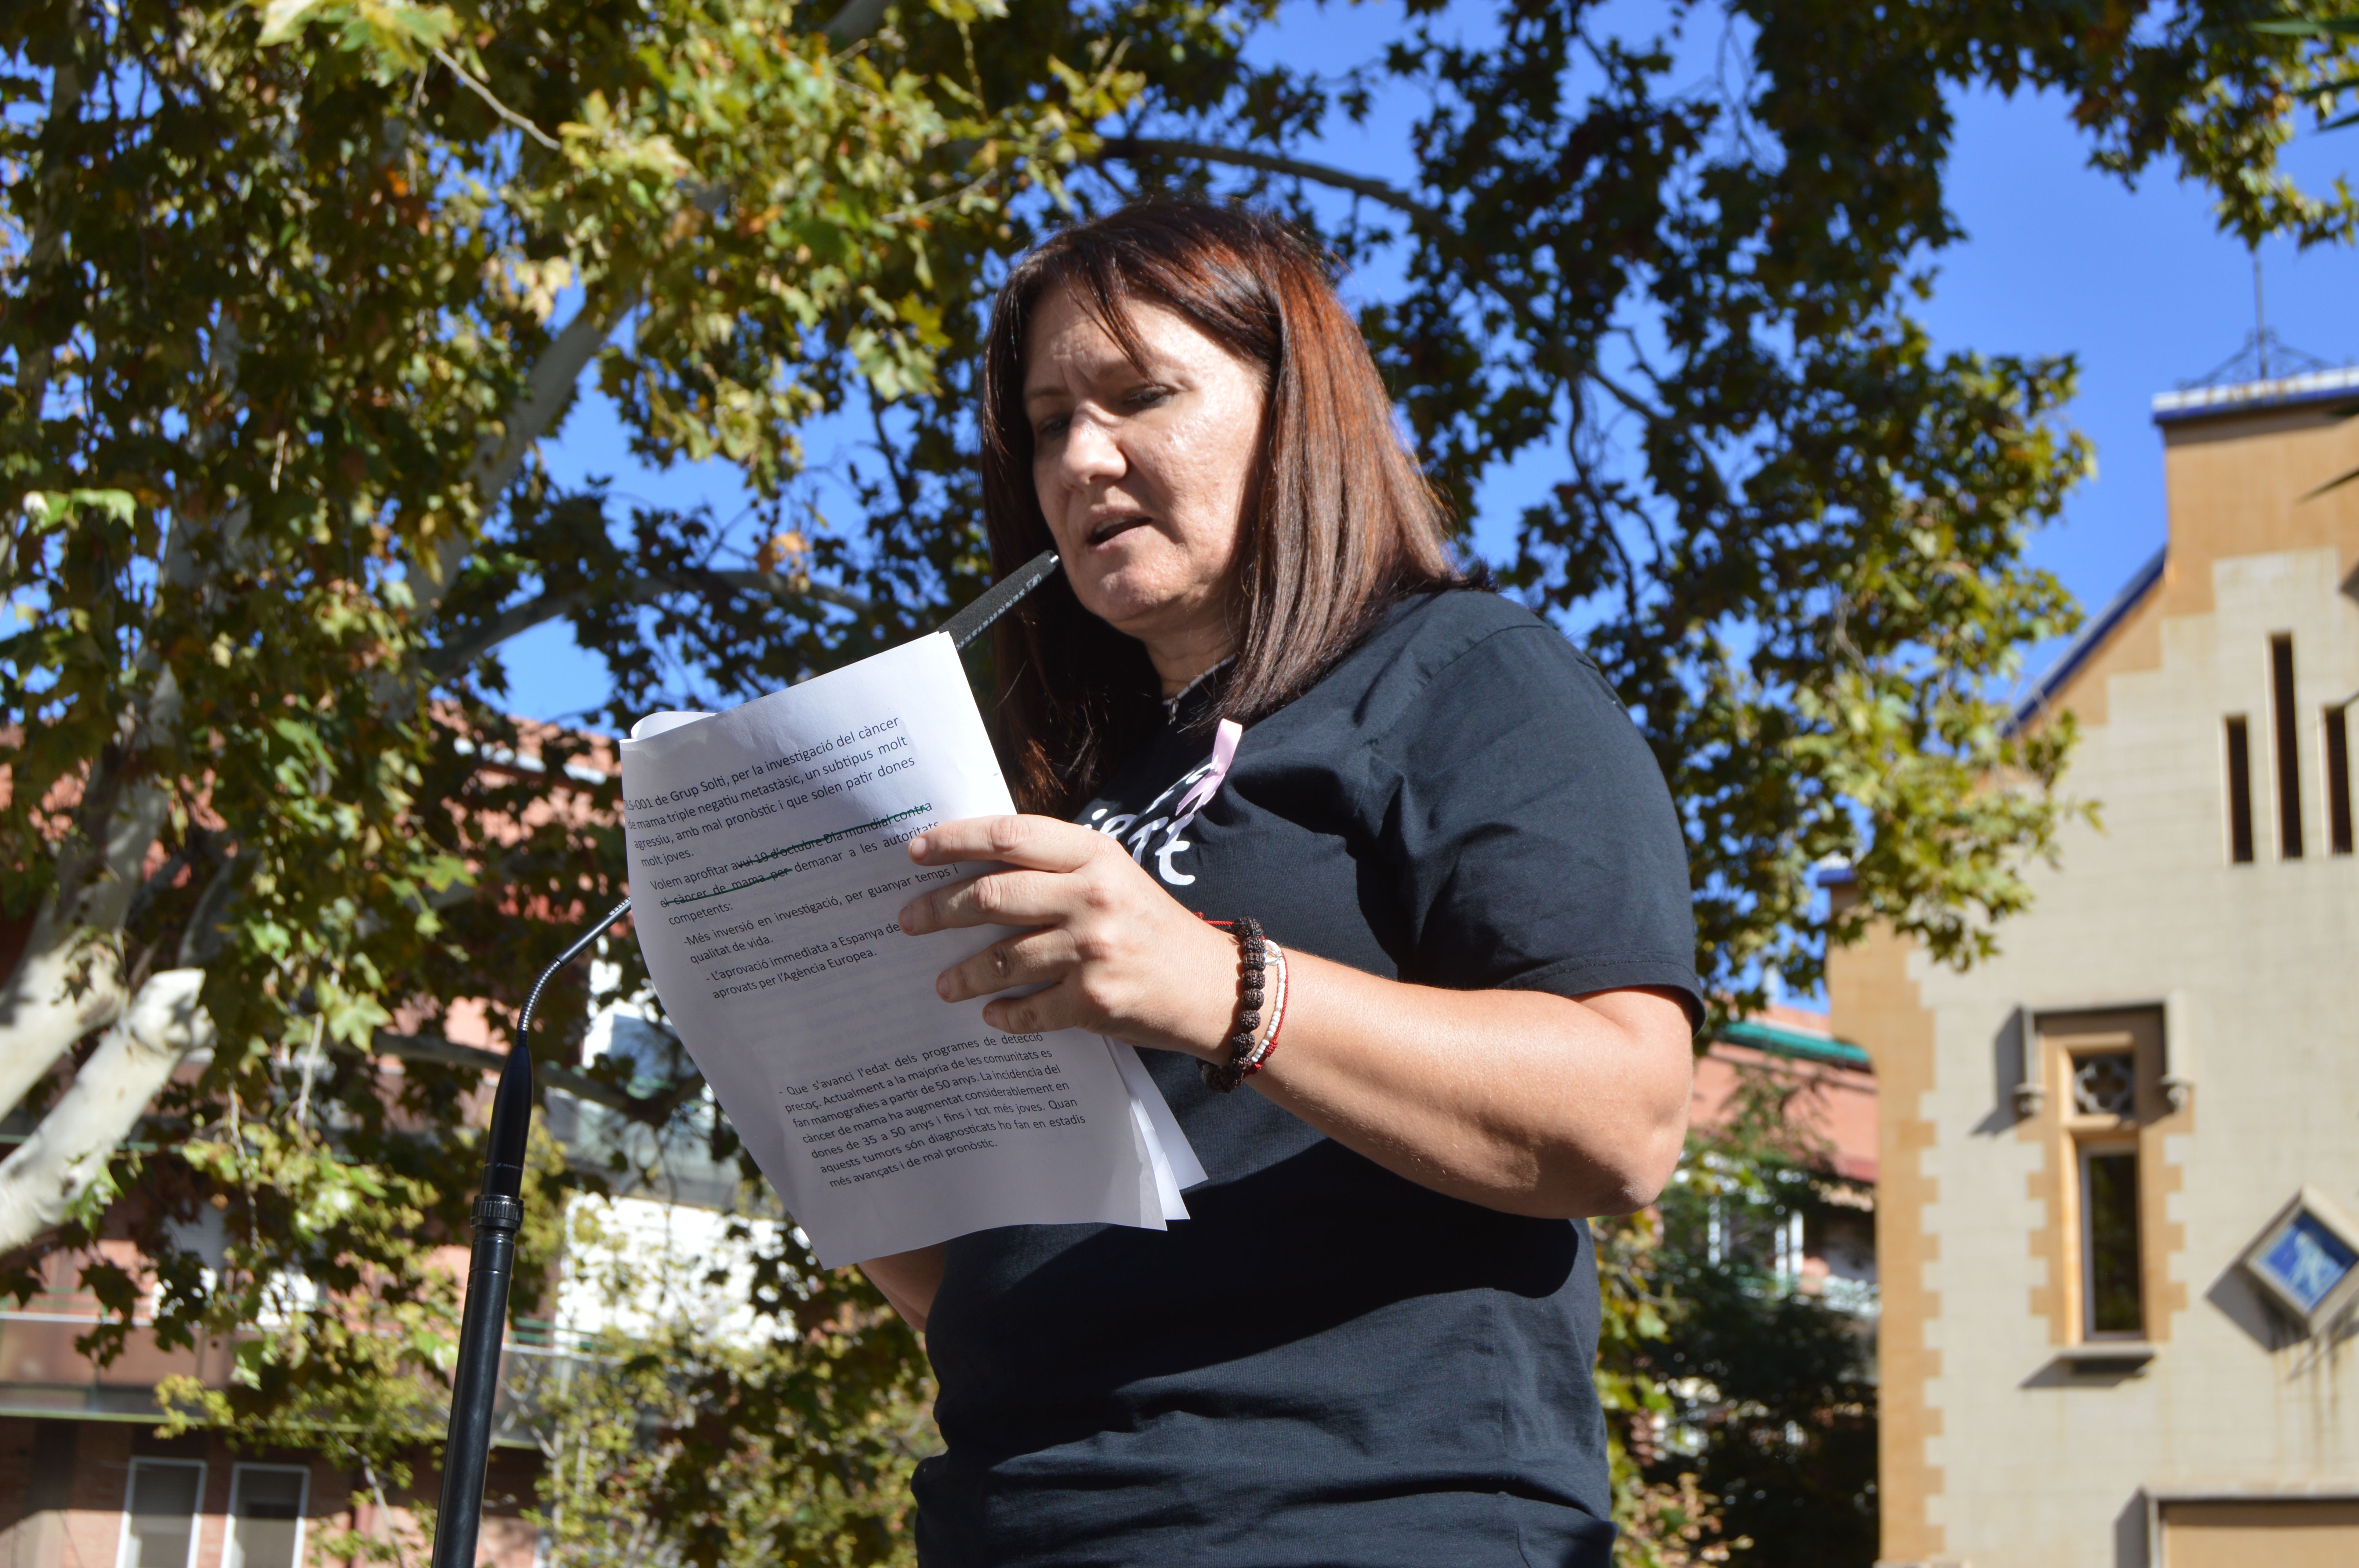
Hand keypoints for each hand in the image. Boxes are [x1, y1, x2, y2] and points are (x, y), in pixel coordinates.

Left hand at [895, 815, 1239, 1059]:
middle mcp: (1092, 896)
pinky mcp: (1096, 1001)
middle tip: (907, 921)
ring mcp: (1094, 950)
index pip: (1010, 835)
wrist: (1214, 986)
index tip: (915, 852)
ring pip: (1001, 958)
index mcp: (1095, 855)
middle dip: (939, 910)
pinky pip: (1028, 1009)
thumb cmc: (1151, 927)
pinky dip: (1002, 1014)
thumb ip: (1056, 866)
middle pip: (993, 895)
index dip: (955, 840)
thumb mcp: (1113, 876)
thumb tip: (975, 867)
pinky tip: (990, 1014)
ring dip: (961, 973)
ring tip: (942, 982)